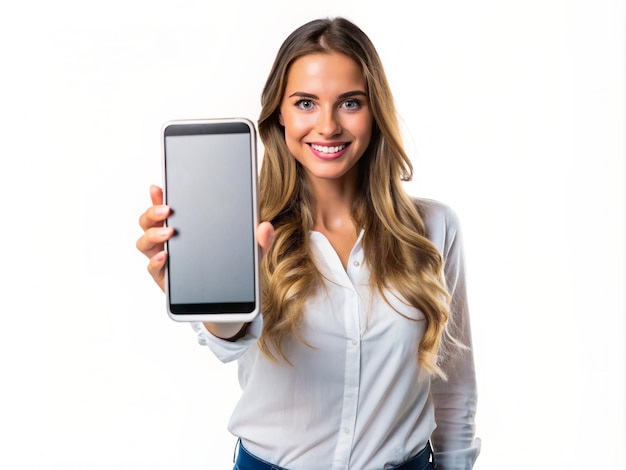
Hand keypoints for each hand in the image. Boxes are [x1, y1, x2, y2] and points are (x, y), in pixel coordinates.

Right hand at [136, 185, 274, 292]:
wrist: (228, 300)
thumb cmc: (232, 268)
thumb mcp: (249, 252)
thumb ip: (259, 240)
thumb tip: (266, 227)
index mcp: (184, 227)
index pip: (166, 207)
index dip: (158, 195)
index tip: (158, 186)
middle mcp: (168, 241)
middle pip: (148, 221)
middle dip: (152, 212)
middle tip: (167, 210)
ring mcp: (164, 259)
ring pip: (143, 242)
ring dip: (153, 234)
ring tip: (168, 233)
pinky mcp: (164, 279)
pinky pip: (151, 268)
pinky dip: (155, 260)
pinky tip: (165, 256)